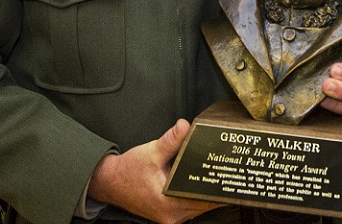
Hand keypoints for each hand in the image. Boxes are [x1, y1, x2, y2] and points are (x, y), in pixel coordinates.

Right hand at [88, 119, 224, 223]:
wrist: (110, 182)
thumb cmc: (128, 171)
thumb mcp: (151, 152)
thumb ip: (171, 140)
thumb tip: (185, 126)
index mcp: (169, 204)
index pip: (204, 200)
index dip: (219, 189)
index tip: (231, 179)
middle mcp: (172, 215)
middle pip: (205, 204)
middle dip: (216, 188)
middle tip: (230, 172)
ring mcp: (171, 217)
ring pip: (198, 206)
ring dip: (206, 192)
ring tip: (219, 175)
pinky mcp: (169, 213)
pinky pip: (190, 205)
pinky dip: (196, 194)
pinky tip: (202, 182)